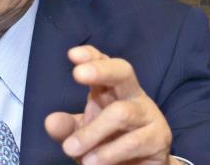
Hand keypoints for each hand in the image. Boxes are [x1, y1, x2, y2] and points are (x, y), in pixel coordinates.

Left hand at [45, 45, 175, 164]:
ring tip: (70, 150)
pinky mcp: (158, 137)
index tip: (72, 55)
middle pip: (122, 71)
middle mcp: (131, 94)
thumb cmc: (107, 144)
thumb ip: (67, 127)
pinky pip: (134, 142)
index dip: (90, 55)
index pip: (103, 62)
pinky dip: (109, 153)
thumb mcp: (82, 134)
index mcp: (110, 87)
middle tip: (77, 74)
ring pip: (121, 113)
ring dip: (93, 133)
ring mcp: (148, 113)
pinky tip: (93, 163)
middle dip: (101, 70)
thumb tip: (50, 122)